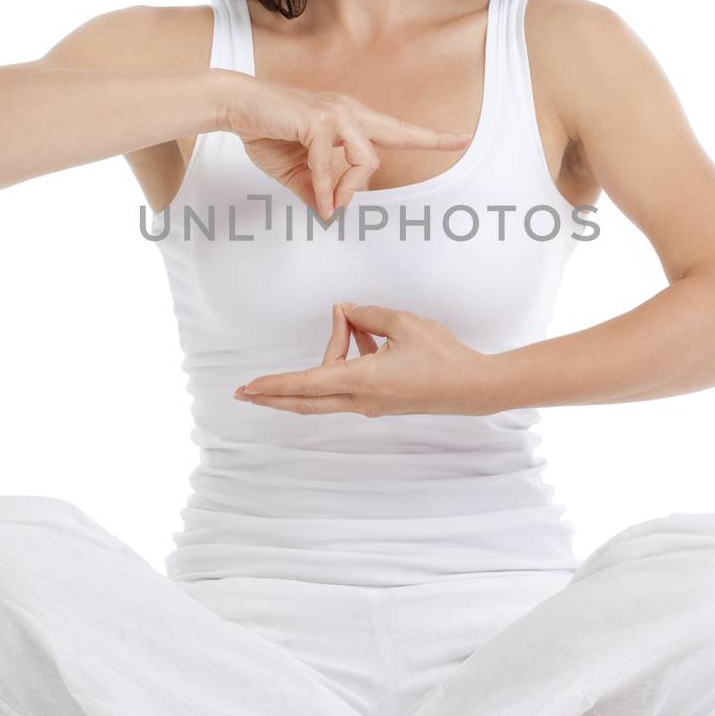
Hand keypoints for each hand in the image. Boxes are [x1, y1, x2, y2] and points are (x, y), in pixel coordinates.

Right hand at [222, 78, 470, 220]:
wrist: (235, 108)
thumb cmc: (265, 132)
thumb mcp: (296, 171)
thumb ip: (317, 189)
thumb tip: (331, 211)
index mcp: (350, 120)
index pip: (396, 129)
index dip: (429, 137)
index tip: (461, 138)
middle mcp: (350, 112)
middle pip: (396, 137)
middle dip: (420, 147)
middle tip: (434, 155)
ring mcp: (337, 113)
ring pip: (367, 161)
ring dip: (348, 189)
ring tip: (327, 202)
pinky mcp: (319, 121)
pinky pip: (330, 167)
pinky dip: (324, 188)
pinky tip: (317, 201)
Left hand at [232, 302, 495, 416]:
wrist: (471, 387)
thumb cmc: (440, 354)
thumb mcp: (402, 322)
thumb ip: (367, 315)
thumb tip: (344, 311)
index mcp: (362, 380)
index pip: (306, 383)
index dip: (274, 384)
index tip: (249, 388)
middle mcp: (360, 398)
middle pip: (304, 401)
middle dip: (272, 396)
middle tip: (243, 393)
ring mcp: (370, 404)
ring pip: (328, 387)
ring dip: (326, 356)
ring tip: (347, 319)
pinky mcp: (380, 401)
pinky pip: (348, 382)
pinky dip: (346, 358)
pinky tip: (362, 334)